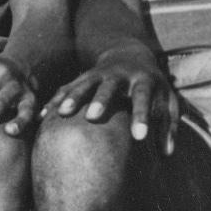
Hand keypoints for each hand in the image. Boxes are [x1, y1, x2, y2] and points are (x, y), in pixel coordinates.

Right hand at [46, 50, 175, 149]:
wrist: (132, 55)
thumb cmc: (153, 89)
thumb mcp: (167, 102)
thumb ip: (168, 127)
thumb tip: (166, 154)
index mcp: (143, 81)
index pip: (143, 98)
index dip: (142, 116)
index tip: (139, 137)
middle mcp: (121, 75)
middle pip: (111, 86)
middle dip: (102, 100)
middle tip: (93, 117)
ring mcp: (101, 73)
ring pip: (86, 83)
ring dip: (75, 96)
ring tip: (62, 112)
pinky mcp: (85, 76)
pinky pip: (68, 87)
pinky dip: (56, 99)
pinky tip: (42, 115)